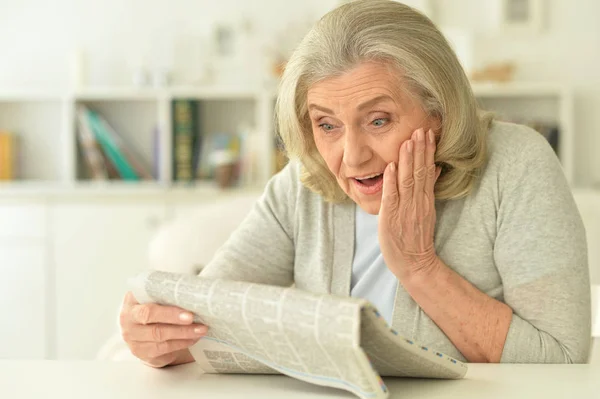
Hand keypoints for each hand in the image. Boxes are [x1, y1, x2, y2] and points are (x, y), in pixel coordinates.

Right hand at [119, 291, 207, 367]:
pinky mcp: (141, 352)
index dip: (168, 311)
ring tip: (200, 329)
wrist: (144, 328)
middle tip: (194, 319)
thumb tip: (194, 294)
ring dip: (183, 333)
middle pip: (152, 322)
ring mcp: (133, 338)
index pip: (148, 306)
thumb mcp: (156, 297)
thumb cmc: (154, 307)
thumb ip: (167, 294)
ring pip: (159, 337)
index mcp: (132, 301)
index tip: (187, 311)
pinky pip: (163, 348)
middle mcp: (128, 320)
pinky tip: (193, 338)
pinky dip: (181, 343)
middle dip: (176, 321)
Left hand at [378, 128, 441, 281]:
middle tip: (420, 128)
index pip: (427, 169)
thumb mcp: (426, 210)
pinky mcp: (391, 216)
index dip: (427, 151)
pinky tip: (392, 165)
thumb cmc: (416, 237)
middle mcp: (417, 201)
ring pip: (408, 179)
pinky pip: (392, 195)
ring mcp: (405, 208)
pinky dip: (392, 180)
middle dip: (419, 149)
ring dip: (408, 160)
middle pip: (420, 171)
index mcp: (425, 198)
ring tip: (408, 141)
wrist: (414, 263)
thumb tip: (435, 168)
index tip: (427, 132)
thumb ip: (429, 188)